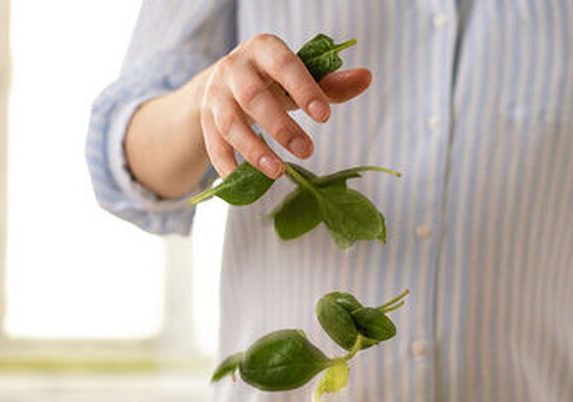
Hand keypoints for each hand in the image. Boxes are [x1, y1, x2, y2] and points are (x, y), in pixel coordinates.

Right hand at [198, 33, 371, 178]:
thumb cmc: (272, 80)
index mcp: (263, 50)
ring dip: (254, 150)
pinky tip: (242, 181)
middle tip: (307, 151)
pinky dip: (227, 164)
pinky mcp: (205, 121)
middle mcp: (234, 69)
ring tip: (279, 172)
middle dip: (280, 127)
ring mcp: (216, 95)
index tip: (324, 116)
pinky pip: (213, 145)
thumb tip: (366, 78)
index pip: (284, 66)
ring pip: (230, 124)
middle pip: (253, 98)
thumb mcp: (298, 77)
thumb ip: (329, 82)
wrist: (226, 82)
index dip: (304, 90)